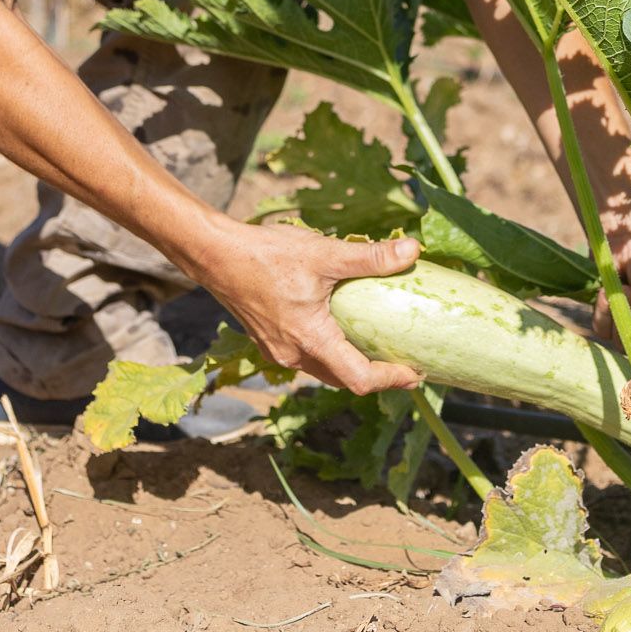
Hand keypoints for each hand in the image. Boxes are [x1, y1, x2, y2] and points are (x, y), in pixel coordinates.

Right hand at [191, 221, 422, 394]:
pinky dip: (328, 353)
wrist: (214, 255)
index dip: (391, 380)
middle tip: (403, 364)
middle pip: (342, 380)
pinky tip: (338, 330)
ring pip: (322, 371)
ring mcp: (277, 351)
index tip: (416, 373)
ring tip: (375, 348)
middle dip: (374, 376)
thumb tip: (412, 251)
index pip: (359, 379)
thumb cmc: (266, 255)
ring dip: (350, 366)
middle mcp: (293, 355)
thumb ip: (370, 257)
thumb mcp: (324, 254)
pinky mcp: (268, 340)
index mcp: (310, 341)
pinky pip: (306, 358)